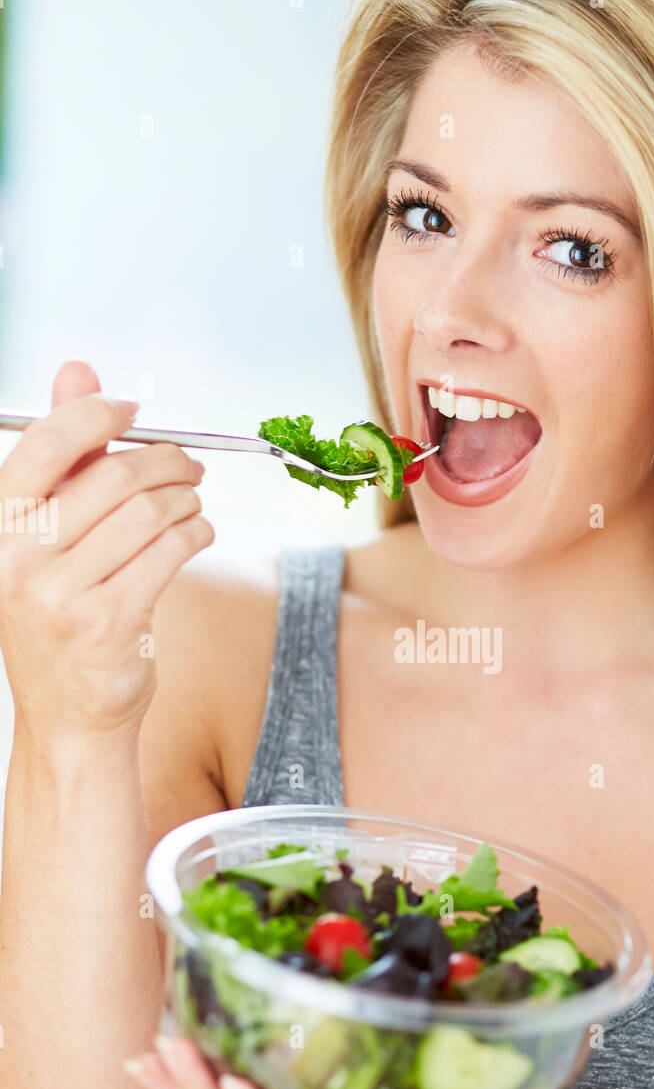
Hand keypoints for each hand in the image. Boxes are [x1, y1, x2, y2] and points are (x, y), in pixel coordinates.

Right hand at [0, 361, 213, 740]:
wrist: (67, 719)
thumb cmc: (60, 618)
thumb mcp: (46, 539)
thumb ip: (64, 457)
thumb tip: (77, 369)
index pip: (45, 444)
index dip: (96, 414)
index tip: (133, 410)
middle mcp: (19, 559)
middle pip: (111, 476)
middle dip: (164, 460)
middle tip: (190, 463)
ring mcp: (61, 595)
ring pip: (148, 513)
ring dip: (186, 497)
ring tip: (195, 499)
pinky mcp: (109, 624)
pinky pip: (169, 552)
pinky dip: (196, 531)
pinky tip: (199, 531)